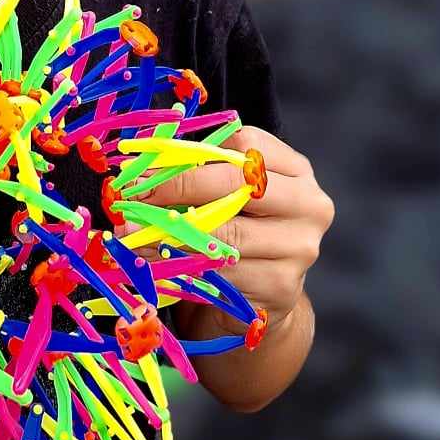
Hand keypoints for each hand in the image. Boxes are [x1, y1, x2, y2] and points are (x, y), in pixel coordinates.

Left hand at [138, 126, 334, 331]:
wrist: (262, 294)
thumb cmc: (238, 231)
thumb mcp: (226, 196)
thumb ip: (196, 174)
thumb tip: (141, 169)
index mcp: (295, 171)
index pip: (246, 146)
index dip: (189, 154)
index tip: (146, 167)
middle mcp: (309, 205)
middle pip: (237, 185)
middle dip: (177, 187)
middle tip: (133, 195)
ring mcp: (300, 247)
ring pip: (225, 234)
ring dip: (169, 232)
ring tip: (130, 231)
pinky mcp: (282, 286)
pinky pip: (222, 272)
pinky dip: (180, 266)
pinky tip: (151, 262)